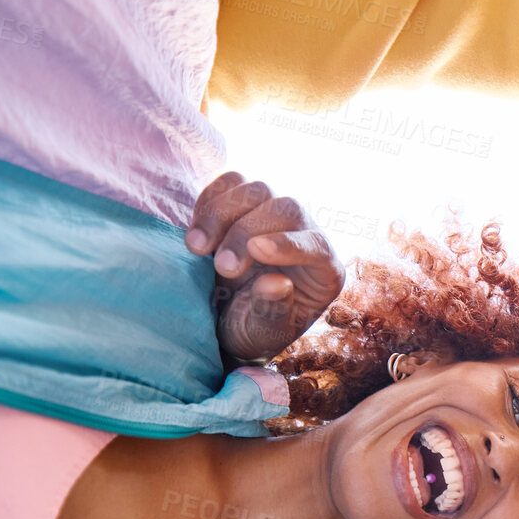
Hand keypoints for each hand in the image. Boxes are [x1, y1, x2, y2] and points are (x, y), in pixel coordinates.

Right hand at [187, 172, 344, 364]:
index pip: (317, 245)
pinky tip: (196, 232)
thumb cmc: (252, 331)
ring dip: (221, 213)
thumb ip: (272, 312)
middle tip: (221, 267)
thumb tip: (277, 283)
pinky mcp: (246, 203)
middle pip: (286, 208)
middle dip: (246, 232)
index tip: (256, 251)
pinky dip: (209, 200)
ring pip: (257, 190)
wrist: (224, 320)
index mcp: (323, 272)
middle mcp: (304, 236)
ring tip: (196, 249)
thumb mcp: (262, 336)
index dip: (289, 243)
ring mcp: (275, 216)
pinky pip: (232, 182)